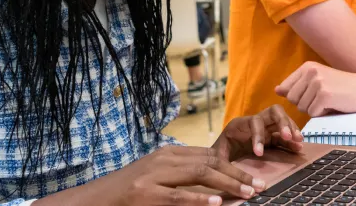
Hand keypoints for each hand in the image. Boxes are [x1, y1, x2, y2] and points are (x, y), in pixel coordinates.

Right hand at [102, 145, 265, 204]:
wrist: (95, 198)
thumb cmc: (129, 191)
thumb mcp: (158, 177)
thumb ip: (182, 176)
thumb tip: (214, 185)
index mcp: (169, 154)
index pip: (209, 154)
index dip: (234, 165)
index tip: (253, 176)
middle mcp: (164, 159)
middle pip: (210, 162)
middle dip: (238, 173)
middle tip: (260, 184)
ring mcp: (154, 175)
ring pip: (199, 174)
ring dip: (228, 184)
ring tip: (248, 193)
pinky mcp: (146, 194)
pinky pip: (178, 196)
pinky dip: (200, 200)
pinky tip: (217, 204)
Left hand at [213, 104, 304, 161]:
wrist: (218, 154)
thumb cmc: (217, 154)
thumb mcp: (217, 156)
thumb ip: (221, 160)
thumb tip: (224, 172)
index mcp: (240, 124)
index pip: (254, 122)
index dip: (259, 136)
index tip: (259, 153)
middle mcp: (254, 122)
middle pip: (273, 112)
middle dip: (283, 123)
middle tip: (289, 136)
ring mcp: (264, 128)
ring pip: (282, 121)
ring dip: (291, 129)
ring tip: (299, 141)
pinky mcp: (271, 138)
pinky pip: (284, 136)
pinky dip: (292, 141)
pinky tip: (299, 148)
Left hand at [275, 61, 355, 116]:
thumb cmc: (344, 87)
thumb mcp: (319, 81)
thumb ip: (298, 85)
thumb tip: (277, 90)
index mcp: (307, 66)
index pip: (286, 89)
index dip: (298, 97)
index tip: (314, 95)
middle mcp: (310, 72)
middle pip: (292, 100)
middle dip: (306, 104)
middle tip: (324, 98)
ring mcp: (317, 82)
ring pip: (302, 108)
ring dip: (316, 109)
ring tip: (331, 100)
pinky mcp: (324, 95)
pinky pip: (313, 114)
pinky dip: (323, 114)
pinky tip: (336, 105)